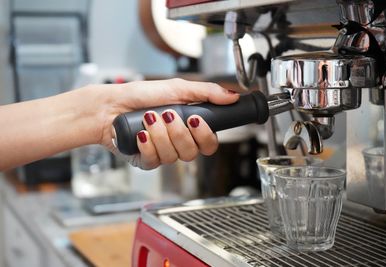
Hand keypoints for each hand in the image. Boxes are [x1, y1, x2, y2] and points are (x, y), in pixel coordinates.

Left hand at [99, 78, 238, 169]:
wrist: (110, 105)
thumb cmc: (141, 95)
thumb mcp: (177, 88)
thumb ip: (206, 92)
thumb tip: (232, 96)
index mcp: (188, 128)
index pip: (209, 144)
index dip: (205, 136)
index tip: (196, 119)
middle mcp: (177, 143)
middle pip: (192, 153)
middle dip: (179, 133)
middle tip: (168, 115)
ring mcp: (161, 153)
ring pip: (173, 157)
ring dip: (160, 135)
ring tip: (149, 119)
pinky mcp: (145, 161)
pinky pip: (154, 161)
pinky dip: (148, 145)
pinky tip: (141, 134)